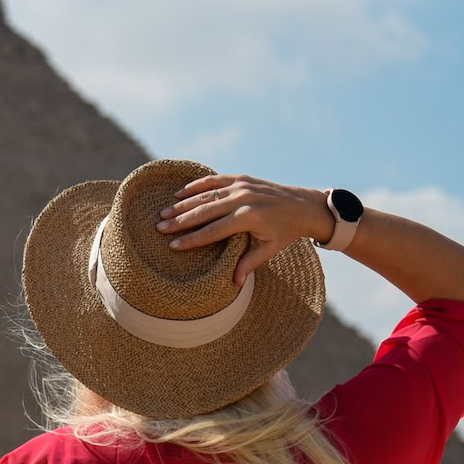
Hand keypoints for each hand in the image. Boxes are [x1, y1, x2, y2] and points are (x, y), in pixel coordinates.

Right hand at [154, 174, 336, 282]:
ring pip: (205, 194)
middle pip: (204, 211)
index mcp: (249, 217)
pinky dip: (196, 185)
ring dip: (183, 203)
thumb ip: (248, 263)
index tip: (173, 246)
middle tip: (160, 228)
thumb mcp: (269, 250)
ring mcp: (241, 186)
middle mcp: (243, 198)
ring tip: (164, 213)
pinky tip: (179, 193)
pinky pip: (214, 180)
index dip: (192, 239)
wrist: (304, 205)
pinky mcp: (241, 178)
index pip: (213, 230)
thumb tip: (234, 284)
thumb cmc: (286, 232)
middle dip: (180, 220)